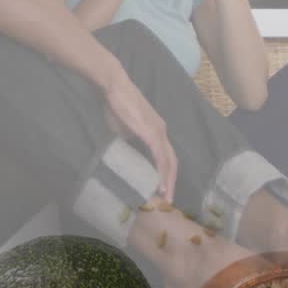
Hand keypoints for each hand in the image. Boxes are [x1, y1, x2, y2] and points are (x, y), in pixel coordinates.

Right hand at [102, 72, 177, 203]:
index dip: (165, 172)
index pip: (166, 155)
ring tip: (165, 197)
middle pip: (172, 161)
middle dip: (171, 181)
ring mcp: (159, 132)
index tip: (161, 188)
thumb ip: (129, 140)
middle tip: (168, 199)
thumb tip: (127, 152)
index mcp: (156, 130)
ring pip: (169, 161)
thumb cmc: (116, 105)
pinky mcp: (152, 133)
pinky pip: (160, 157)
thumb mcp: (123, 129)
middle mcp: (162, 131)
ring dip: (168, 180)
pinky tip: (160, 184)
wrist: (115, 87)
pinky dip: (162, 172)